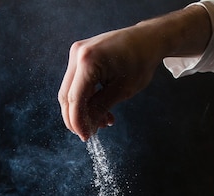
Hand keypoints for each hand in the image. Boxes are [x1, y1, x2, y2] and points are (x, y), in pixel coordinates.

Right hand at [58, 6, 211, 140]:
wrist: (146, 40)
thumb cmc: (139, 63)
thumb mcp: (122, 91)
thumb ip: (101, 108)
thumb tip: (86, 126)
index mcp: (88, 61)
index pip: (75, 99)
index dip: (78, 122)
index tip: (86, 138)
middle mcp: (77, 55)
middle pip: (67, 95)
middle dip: (77, 118)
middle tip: (91, 133)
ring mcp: (77, 54)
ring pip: (71, 91)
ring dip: (84, 110)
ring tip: (104, 121)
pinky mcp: (81, 56)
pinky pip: (77, 83)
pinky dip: (87, 99)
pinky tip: (102, 110)